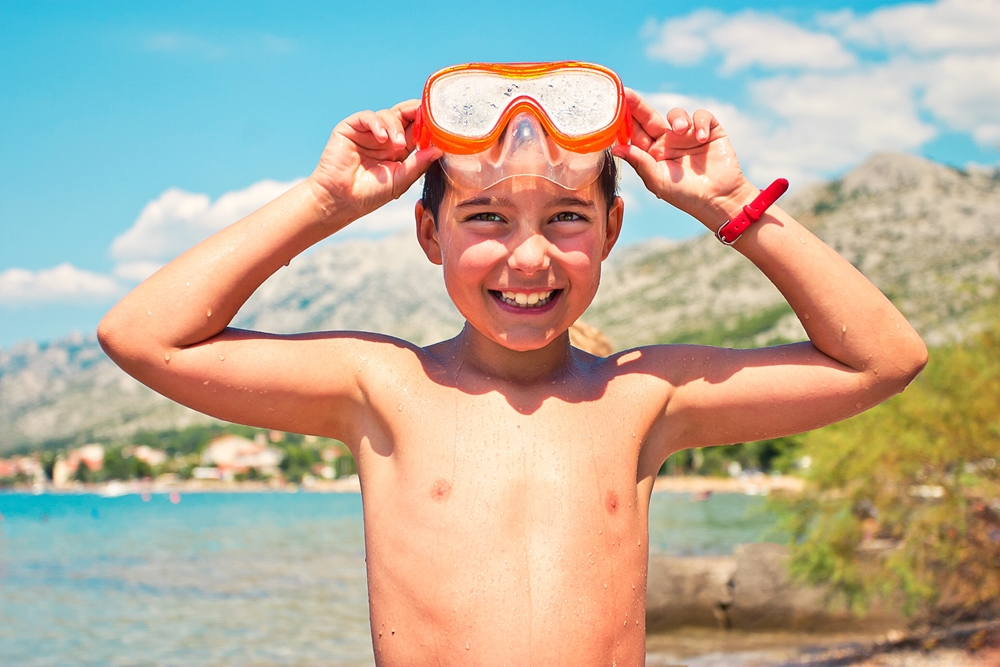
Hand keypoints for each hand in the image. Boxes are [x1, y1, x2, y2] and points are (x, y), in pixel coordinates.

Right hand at [309, 100, 442, 223]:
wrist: (341, 200)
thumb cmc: (370, 194)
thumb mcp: (400, 180)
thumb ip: (418, 164)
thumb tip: (438, 150)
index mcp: (399, 150)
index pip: (416, 130)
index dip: (427, 124)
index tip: (438, 125)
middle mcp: (385, 138)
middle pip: (404, 115)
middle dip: (416, 112)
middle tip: (424, 116)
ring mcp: (368, 132)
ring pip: (388, 115)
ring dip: (396, 126)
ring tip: (398, 144)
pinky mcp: (351, 128)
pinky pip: (367, 117)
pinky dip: (377, 124)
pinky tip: (382, 138)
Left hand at [611, 89, 755, 226]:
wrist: (719, 199)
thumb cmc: (685, 195)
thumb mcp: (657, 180)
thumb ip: (639, 162)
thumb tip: (615, 148)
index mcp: (652, 154)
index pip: (636, 133)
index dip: (625, 120)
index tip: (613, 107)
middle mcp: (668, 142)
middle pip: (649, 118)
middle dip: (638, 106)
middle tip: (627, 94)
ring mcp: (688, 135)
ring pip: (676, 114)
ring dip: (677, 118)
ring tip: (682, 130)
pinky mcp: (709, 131)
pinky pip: (701, 116)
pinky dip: (700, 122)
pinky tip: (702, 137)